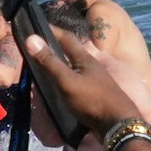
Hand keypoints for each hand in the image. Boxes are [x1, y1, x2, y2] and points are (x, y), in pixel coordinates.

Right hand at [26, 10, 150, 131]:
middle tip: (38, 48)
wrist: (119, 124)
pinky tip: (59, 88)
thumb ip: (50, 62)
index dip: (52, 31)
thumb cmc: (93, 100)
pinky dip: (66, 81)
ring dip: (61, 66)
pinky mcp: (96, 95)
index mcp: (85, 59)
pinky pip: (77, 83)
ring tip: (45, 68)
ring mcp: (95, 81)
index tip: (36, 26)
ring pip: (74, 68)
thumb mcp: (67, 81)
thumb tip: (31, 37)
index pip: (67, 38)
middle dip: (56, 48)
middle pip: (72, 52)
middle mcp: (92, 66)